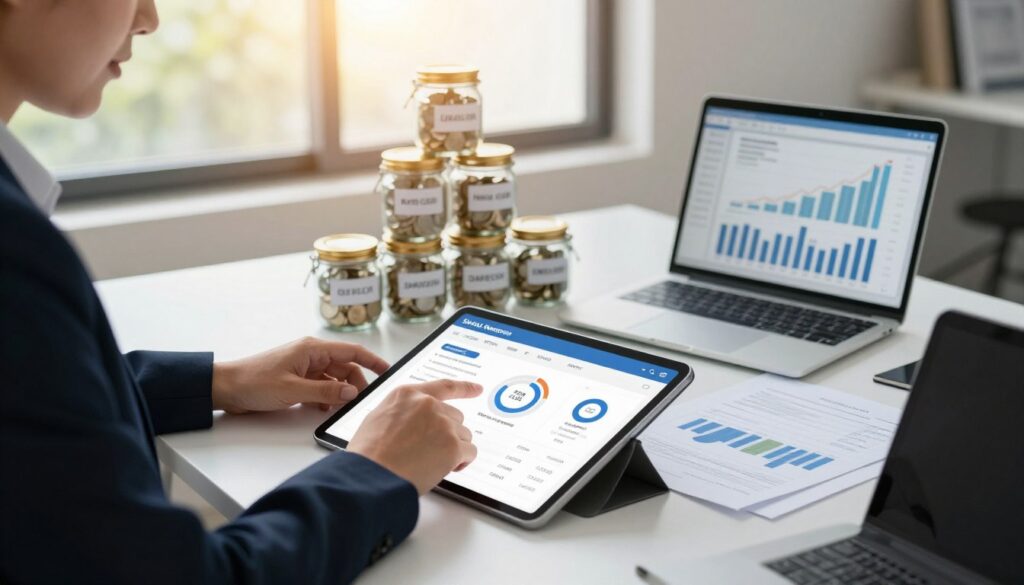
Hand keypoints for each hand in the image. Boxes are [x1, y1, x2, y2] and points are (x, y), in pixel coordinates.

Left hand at [211, 337, 389, 413]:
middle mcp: (310, 355)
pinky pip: (320, 386)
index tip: (387, 371)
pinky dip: (325, 396)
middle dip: (354, 384)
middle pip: (345, 367)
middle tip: (359, 402)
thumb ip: (325, 390)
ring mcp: (303, 367)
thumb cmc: (254, 382)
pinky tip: (323, 408)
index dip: (372, 361)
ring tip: (338, 407)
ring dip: (338, 392)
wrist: (226, 388)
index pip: (352, 351)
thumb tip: (351, 391)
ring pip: (333, 378)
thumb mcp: (293, 390)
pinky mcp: (296, 379)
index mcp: (312, 349)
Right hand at [348, 379, 482, 494]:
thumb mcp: (377, 419)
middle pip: (455, 417)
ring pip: (463, 436)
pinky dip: (461, 463)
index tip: (477, 388)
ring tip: (430, 464)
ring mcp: (442, 423)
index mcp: (407, 394)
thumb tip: (413, 423)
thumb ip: (402, 413)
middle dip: (448, 435)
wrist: (370, 478)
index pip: (443, 386)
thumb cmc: (368, 455)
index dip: (464, 388)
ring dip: (453, 450)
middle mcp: (428, 404)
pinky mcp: (453, 445)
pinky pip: (469, 453)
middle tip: (430, 453)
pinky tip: (443, 470)